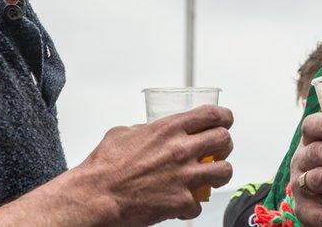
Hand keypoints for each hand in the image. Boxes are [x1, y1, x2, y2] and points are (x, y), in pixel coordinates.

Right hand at [71, 105, 234, 225]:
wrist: (96, 195)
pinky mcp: (181, 202)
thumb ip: (146, 130)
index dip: (224, 116)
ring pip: (224, 171)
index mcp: (168, 129)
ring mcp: (184, 177)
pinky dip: (191, 205)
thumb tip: (152, 132)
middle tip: (218, 151)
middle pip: (224, 140)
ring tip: (209, 177)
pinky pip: (199, 204)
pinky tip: (180, 203)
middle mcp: (181, 150)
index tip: (225, 120)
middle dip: (224, 145)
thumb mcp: (124, 133)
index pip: (211, 115)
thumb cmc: (104, 166)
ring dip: (219, 174)